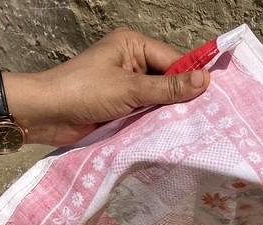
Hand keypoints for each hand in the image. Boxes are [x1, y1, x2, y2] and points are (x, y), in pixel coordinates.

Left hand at [0, 28, 207, 167]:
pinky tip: (173, 139)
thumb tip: (205, 81)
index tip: (216, 100)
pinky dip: (156, 127)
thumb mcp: (130, 88)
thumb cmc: (83, 91)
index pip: (174, 61)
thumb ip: (167, 88)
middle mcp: (132, 65)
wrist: (46, 116)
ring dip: (169, 117)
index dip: (192, 79)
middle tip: (211, 121)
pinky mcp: (121, 111)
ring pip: (158, 103)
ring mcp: (126, 90)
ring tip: (197, 133)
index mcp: (133, 46)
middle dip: (182, 101)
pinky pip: (146, 117)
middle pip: (168, 82)